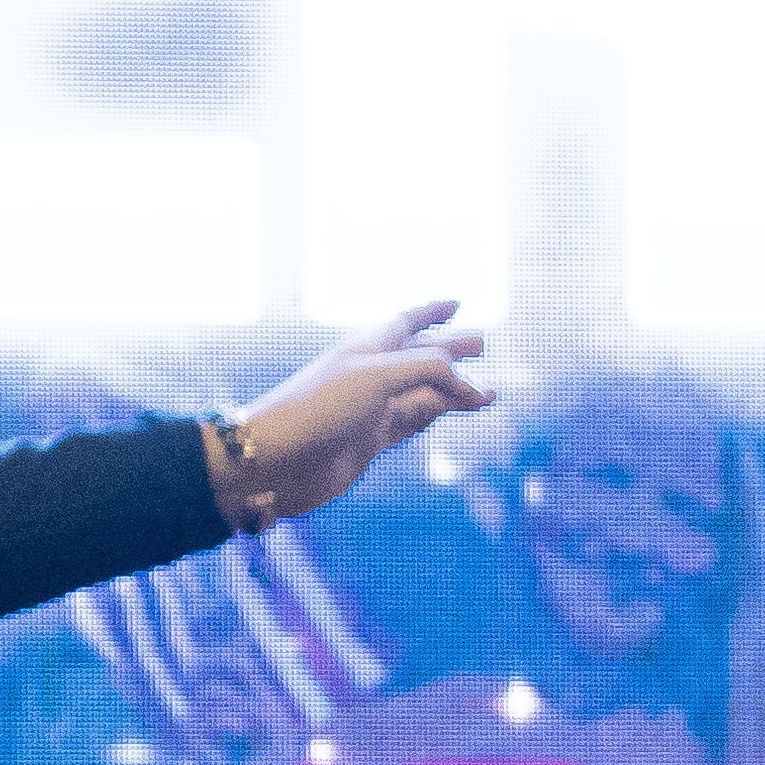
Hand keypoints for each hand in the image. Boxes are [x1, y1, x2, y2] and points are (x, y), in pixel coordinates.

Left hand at [221, 300, 494, 521]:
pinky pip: (415, 422)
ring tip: (489, 393)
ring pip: (424, 394)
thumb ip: (427, 371)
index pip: (405, 322)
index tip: (457, 303)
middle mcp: (370, 376)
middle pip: (419, 357)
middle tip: (482, 345)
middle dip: (451, 350)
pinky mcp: (371, 440)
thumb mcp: (377, 377)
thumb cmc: (317, 409)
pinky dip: (440, 416)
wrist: (275, 461)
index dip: (431, 312)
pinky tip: (453, 415)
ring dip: (456, 391)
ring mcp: (371, 409)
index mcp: (366, 349)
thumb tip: (470, 386)